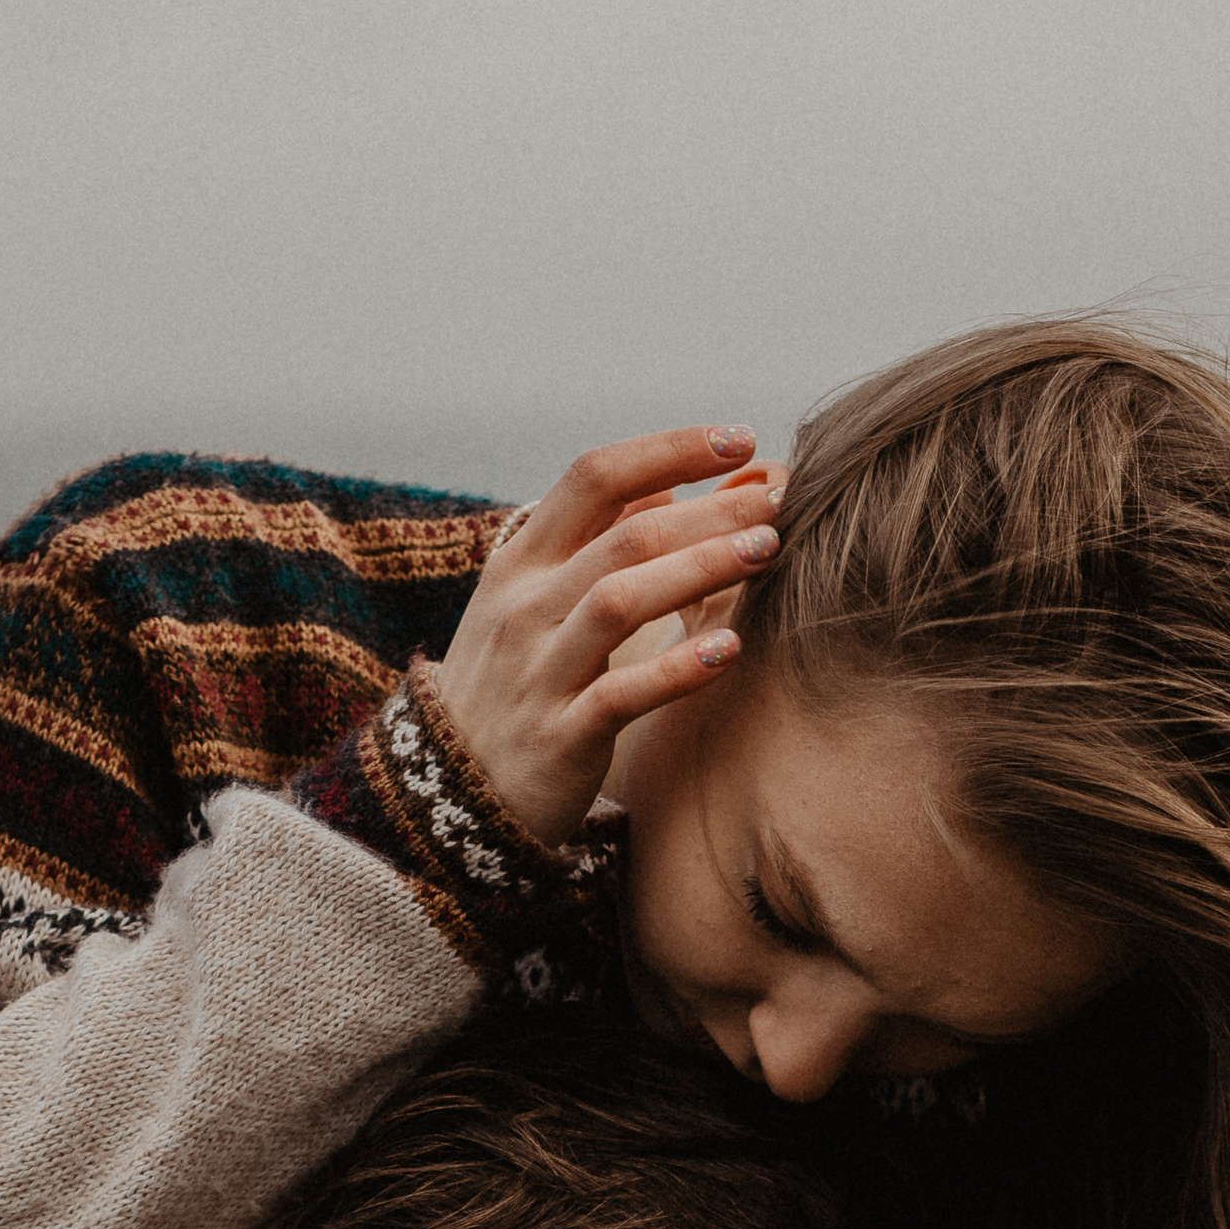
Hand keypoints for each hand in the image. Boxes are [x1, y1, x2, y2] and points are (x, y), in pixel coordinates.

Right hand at [431, 426, 782, 848]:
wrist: (450, 791)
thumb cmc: (512, 683)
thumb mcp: (533, 600)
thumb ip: (595, 541)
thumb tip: (666, 478)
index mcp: (520, 561)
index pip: (594, 477)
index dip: (669, 449)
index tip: (738, 437)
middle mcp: (524, 607)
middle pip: (625, 536)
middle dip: (709, 512)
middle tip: (779, 500)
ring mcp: (538, 672)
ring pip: (621, 602)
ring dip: (702, 569)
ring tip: (768, 550)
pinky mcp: (559, 738)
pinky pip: (621, 695)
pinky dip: (678, 670)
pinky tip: (729, 650)